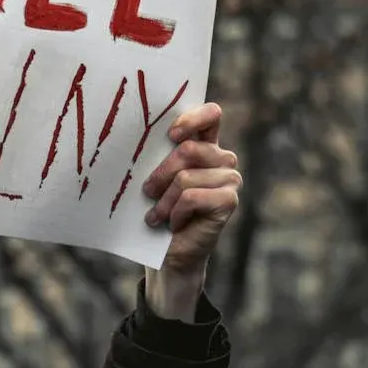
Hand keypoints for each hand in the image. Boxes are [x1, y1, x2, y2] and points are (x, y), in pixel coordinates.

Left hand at [141, 102, 239, 320]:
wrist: (168, 252)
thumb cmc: (158, 209)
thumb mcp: (156, 177)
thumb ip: (159, 154)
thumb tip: (138, 135)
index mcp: (206, 144)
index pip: (211, 114)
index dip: (191, 119)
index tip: (170, 135)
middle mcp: (222, 158)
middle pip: (190, 149)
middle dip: (161, 173)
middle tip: (147, 192)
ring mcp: (230, 179)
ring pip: (186, 177)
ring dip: (164, 201)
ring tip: (157, 216)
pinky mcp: (229, 200)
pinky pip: (192, 197)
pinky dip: (176, 213)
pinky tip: (174, 224)